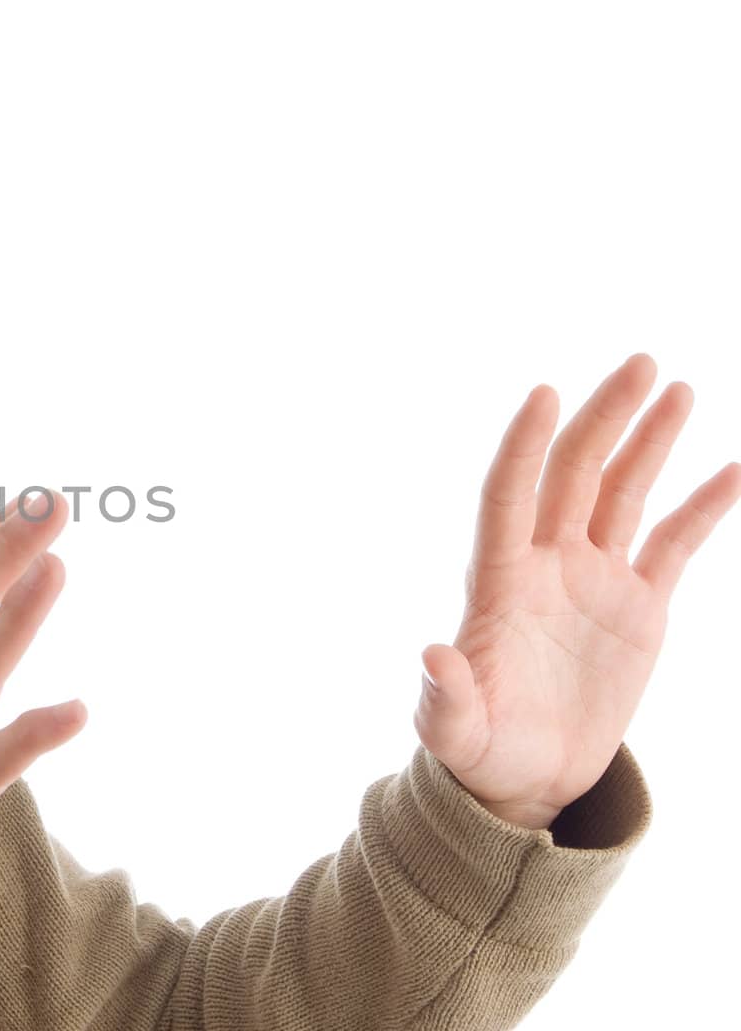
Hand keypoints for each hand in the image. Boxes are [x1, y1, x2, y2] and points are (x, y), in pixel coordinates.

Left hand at [413, 353, 740, 829]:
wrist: (527, 779)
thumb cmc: (481, 752)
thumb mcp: (455, 732)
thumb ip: (445, 699)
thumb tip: (432, 656)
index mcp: (496, 584)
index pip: (506, 497)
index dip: (522, 448)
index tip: (543, 392)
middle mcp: (544, 566)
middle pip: (573, 475)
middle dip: (603, 419)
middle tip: (638, 363)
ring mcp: (592, 579)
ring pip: (622, 493)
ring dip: (648, 441)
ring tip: (676, 387)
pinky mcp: (636, 606)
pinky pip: (674, 543)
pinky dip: (704, 505)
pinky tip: (735, 467)